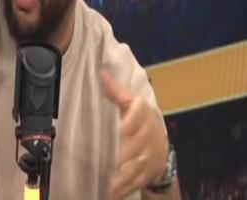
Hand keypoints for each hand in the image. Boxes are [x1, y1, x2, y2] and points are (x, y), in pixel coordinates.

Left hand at [100, 70, 167, 199]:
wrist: (161, 142)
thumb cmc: (139, 118)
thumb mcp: (130, 102)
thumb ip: (116, 91)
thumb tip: (101, 73)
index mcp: (144, 114)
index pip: (136, 118)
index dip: (128, 125)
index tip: (117, 131)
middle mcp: (150, 135)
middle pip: (137, 146)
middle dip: (124, 155)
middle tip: (109, 161)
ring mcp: (151, 156)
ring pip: (138, 167)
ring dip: (123, 177)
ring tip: (109, 184)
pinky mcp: (149, 173)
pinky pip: (137, 182)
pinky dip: (125, 189)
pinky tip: (111, 193)